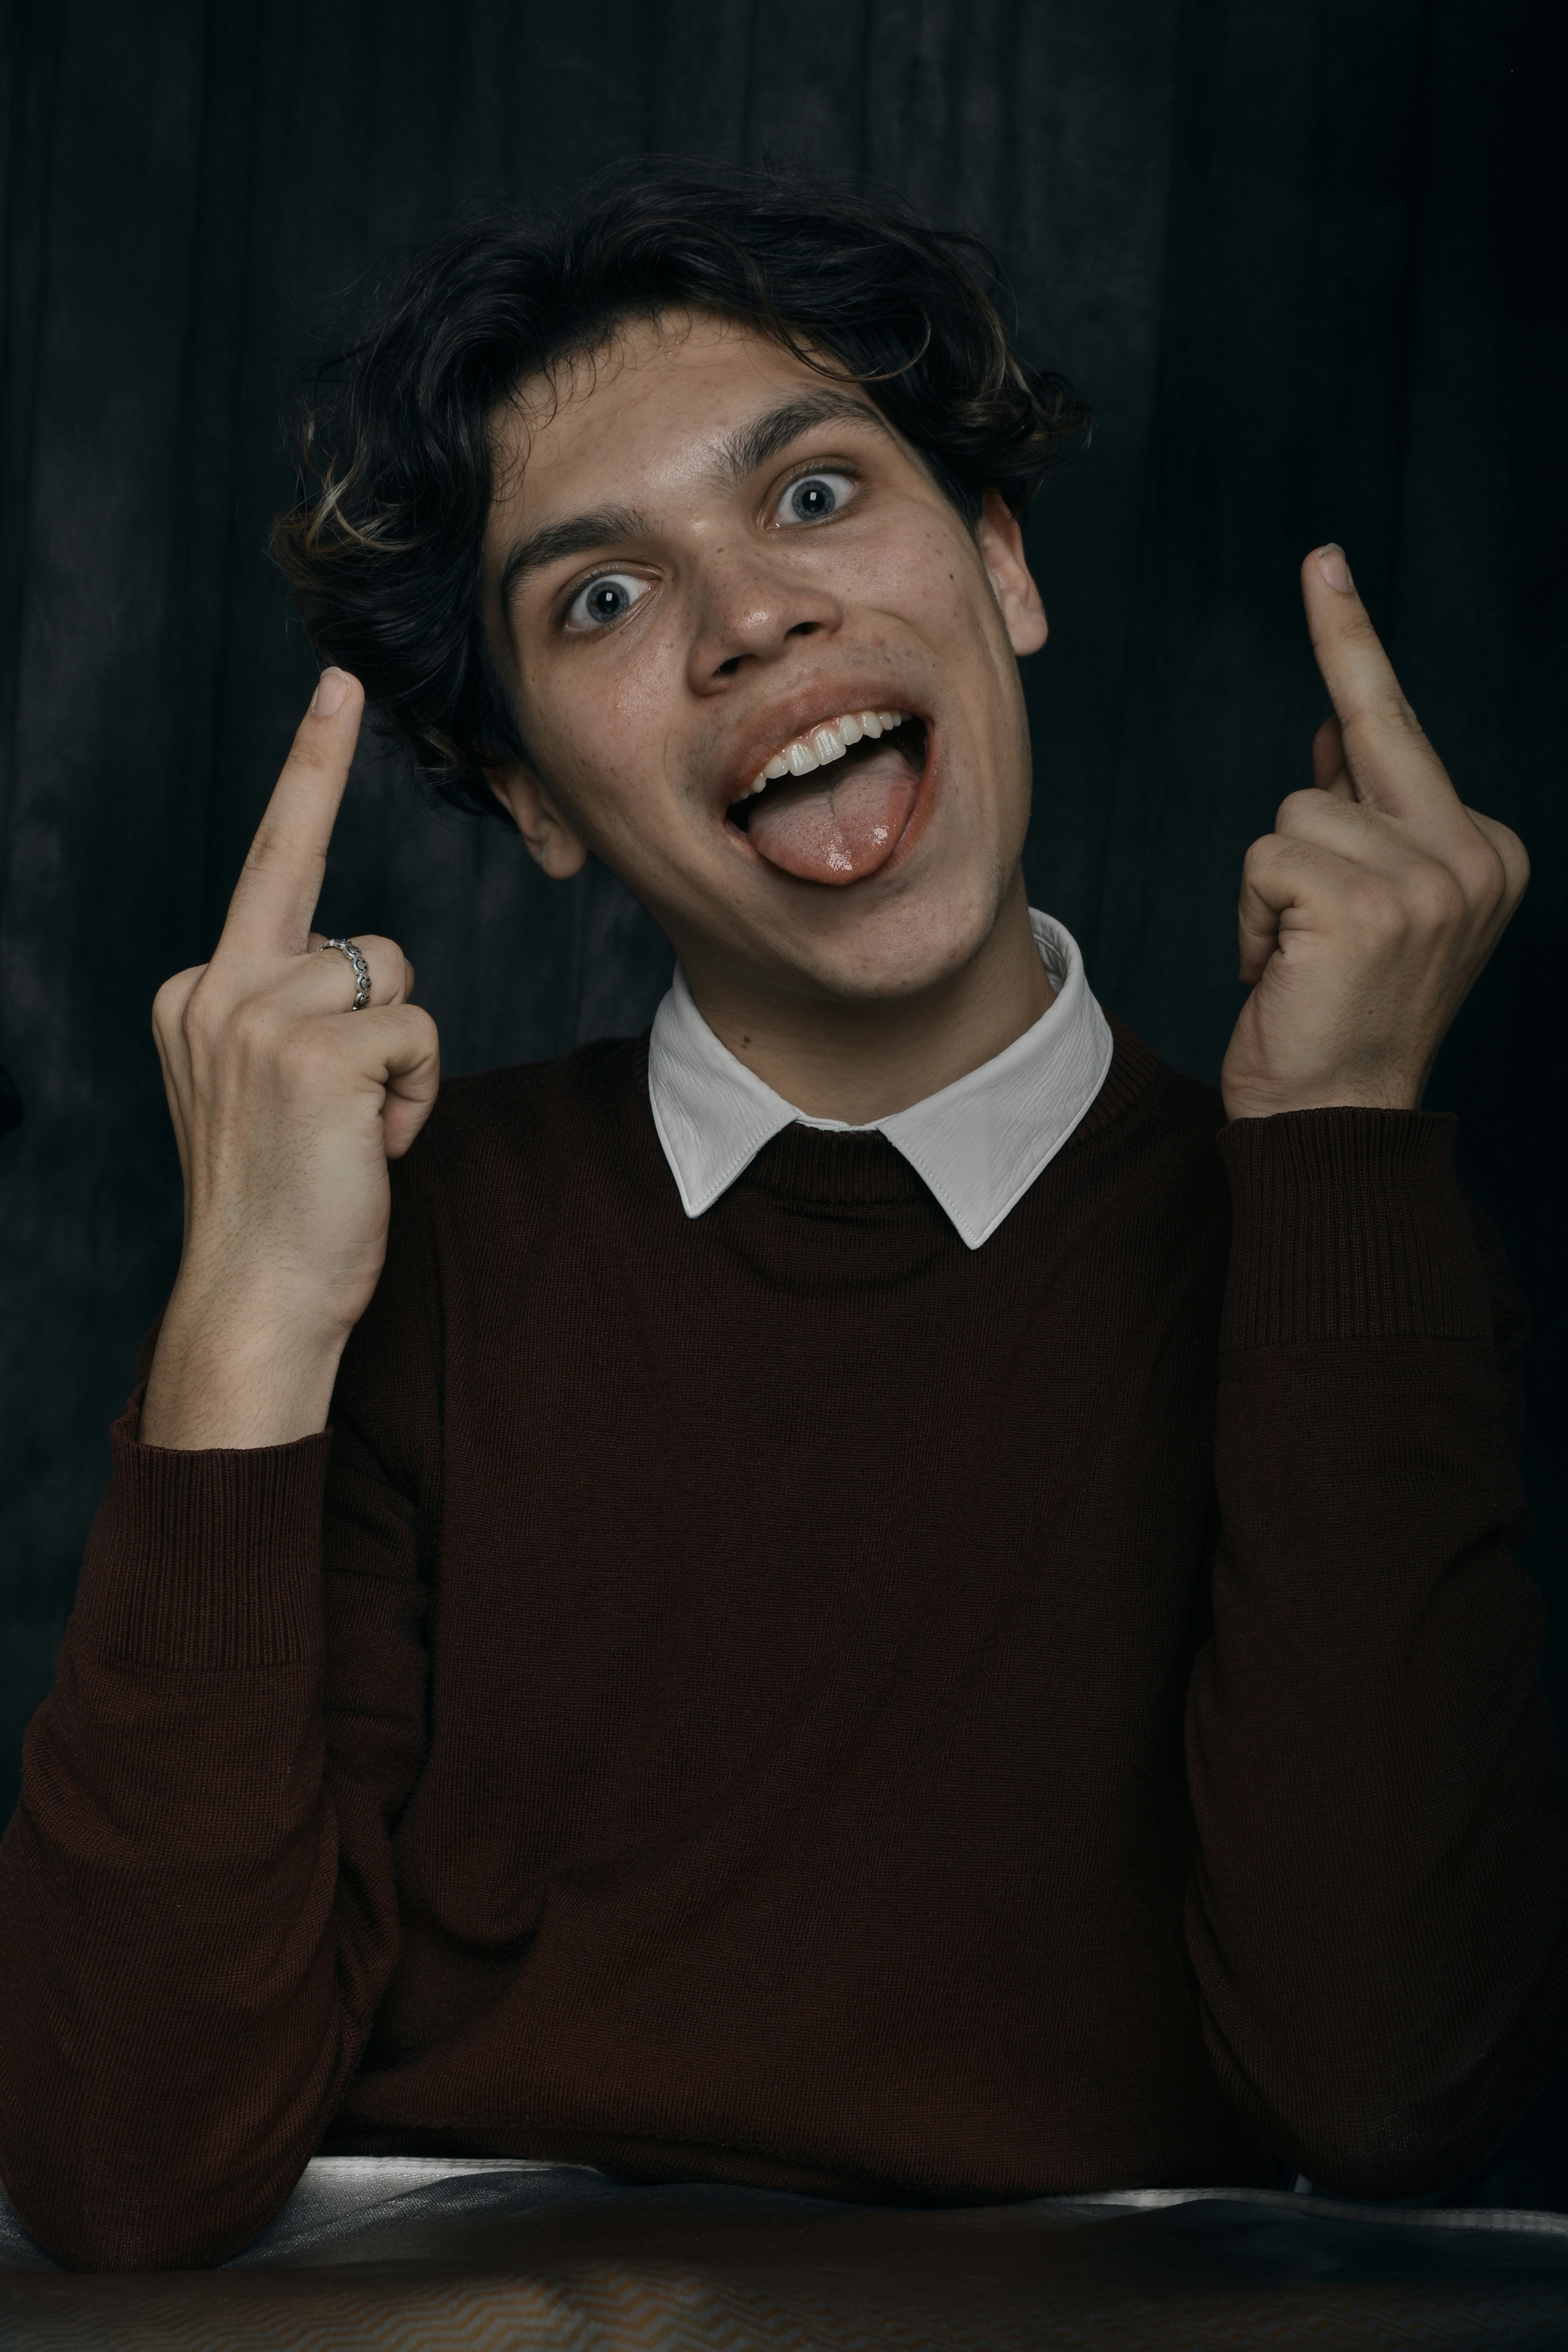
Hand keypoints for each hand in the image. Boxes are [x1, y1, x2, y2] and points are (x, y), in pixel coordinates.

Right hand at [139, 671, 439, 1447]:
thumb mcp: (260, 1089)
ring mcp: (259, 1017)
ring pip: (398, 984)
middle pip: (359, 933)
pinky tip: (372, 1146)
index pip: (271, 860)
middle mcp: (215, 987)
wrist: (254, 1298)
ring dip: (402, 1063)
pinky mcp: (316, 1053)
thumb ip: (286, 1013)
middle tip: (352, 1100)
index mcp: (196, 991)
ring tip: (354, 1132)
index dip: (312, 768)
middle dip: (384, 1004)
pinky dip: (416, 1094)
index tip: (338, 684)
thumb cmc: (281, 1201)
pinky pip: (421, 1033)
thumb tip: (356, 973)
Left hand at [1221, 547, 1527, 1121]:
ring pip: (1292, 815)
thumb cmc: (1339, 1013)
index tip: (1325, 564)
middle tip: (1320, 576)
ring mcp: (1431, 879)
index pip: (1404, 730)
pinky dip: (1252, 917)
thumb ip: (1363, 814)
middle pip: (1359, 742)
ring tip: (1296, 957)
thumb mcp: (1364, 903)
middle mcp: (1475, 855)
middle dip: (1340, 661)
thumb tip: (1337, 728)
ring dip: (1268, 890)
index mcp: (1486, 850)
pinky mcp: (1369, 903)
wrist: (1338, 1121)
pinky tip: (1283, 969)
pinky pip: (1266, 857)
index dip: (1354, 647)